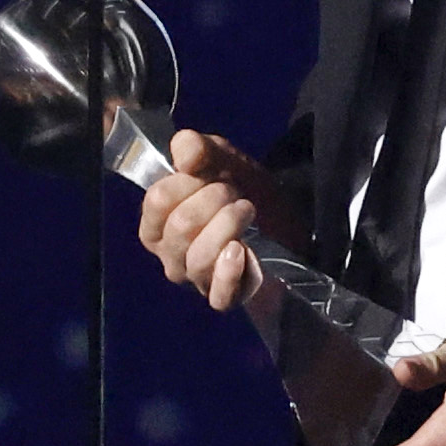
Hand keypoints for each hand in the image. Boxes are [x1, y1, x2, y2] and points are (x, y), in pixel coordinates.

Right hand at [136, 128, 309, 313]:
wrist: (287, 224)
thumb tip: (187, 152)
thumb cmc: (245, 193)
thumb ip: (200, 148)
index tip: (213, 177)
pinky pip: (217, 295)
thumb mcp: (224, 162)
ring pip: (199, 256)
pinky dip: (229, 273)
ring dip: (229, 225)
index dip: (189, 181)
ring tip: (248, 210)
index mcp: (158, 223)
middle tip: (236, 193)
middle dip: (215, 200)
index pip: (158, 200)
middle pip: (180, 226)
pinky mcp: (225, 297)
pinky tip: (241, 251)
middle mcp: (169, 254)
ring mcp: (196, 279)